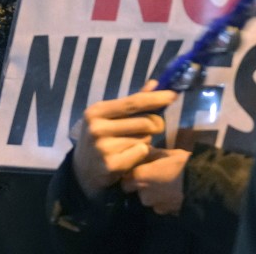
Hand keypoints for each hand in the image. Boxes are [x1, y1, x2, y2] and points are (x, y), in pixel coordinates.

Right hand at [70, 81, 176, 198]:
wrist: (82, 172)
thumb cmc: (100, 139)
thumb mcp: (109, 118)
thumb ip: (132, 102)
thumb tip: (154, 84)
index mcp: (96, 111)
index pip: (133, 102)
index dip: (155, 99)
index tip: (173, 95)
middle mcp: (97, 128)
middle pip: (145, 122)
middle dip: (155, 125)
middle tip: (152, 129)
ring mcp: (103, 147)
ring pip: (145, 139)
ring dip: (145, 142)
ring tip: (131, 145)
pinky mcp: (111, 165)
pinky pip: (141, 153)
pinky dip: (140, 155)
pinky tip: (129, 158)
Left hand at [121, 146, 191, 214]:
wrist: (203, 184)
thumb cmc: (182, 164)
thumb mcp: (165, 153)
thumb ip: (149, 154)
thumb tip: (140, 151)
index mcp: (139, 177)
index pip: (124, 179)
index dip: (128, 175)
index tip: (134, 169)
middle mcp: (143, 194)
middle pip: (135, 190)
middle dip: (140, 184)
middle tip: (152, 175)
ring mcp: (154, 205)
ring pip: (148, 198)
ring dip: (152, 193)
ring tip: (164, 184)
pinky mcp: (166, 212)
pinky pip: (159, 205)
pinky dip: (162, 200)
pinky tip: (171, 192)